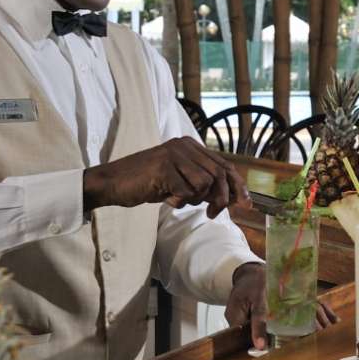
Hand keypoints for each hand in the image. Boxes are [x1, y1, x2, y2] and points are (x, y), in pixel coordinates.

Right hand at [83, 138, 245, 218]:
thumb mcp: (179, 182)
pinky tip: (166, 197)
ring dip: (195, 199)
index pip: (224, 165)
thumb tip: (231, 198)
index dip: (238, 186)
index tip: (246, 204)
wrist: (111, 183)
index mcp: (190, 145)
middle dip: (222, 199)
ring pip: (205, 183)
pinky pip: (185, 192)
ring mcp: (173, 155)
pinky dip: (178, 201)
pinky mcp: (163, 168)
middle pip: (219, 175)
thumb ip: (203, 185)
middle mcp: (184, 146)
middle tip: (213, 214)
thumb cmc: (146, 183)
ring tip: (178, 199)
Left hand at [225, 263, 337, 349]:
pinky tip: (334, 324)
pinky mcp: (302, 293)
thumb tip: (244, 340)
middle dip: (299, 330)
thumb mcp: (233, 306)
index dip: (260, 331)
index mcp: (259, 298)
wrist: (254, 272)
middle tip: (306, 345)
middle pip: (292, 313)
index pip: (260, 316)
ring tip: (324, 338)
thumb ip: (237, 323)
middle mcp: (280, 294)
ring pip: (309, 308)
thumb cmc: (243, 292)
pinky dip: (327, 313)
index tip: (261, 346)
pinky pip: (317, 303)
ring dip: (318, 324)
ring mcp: (293, 292)